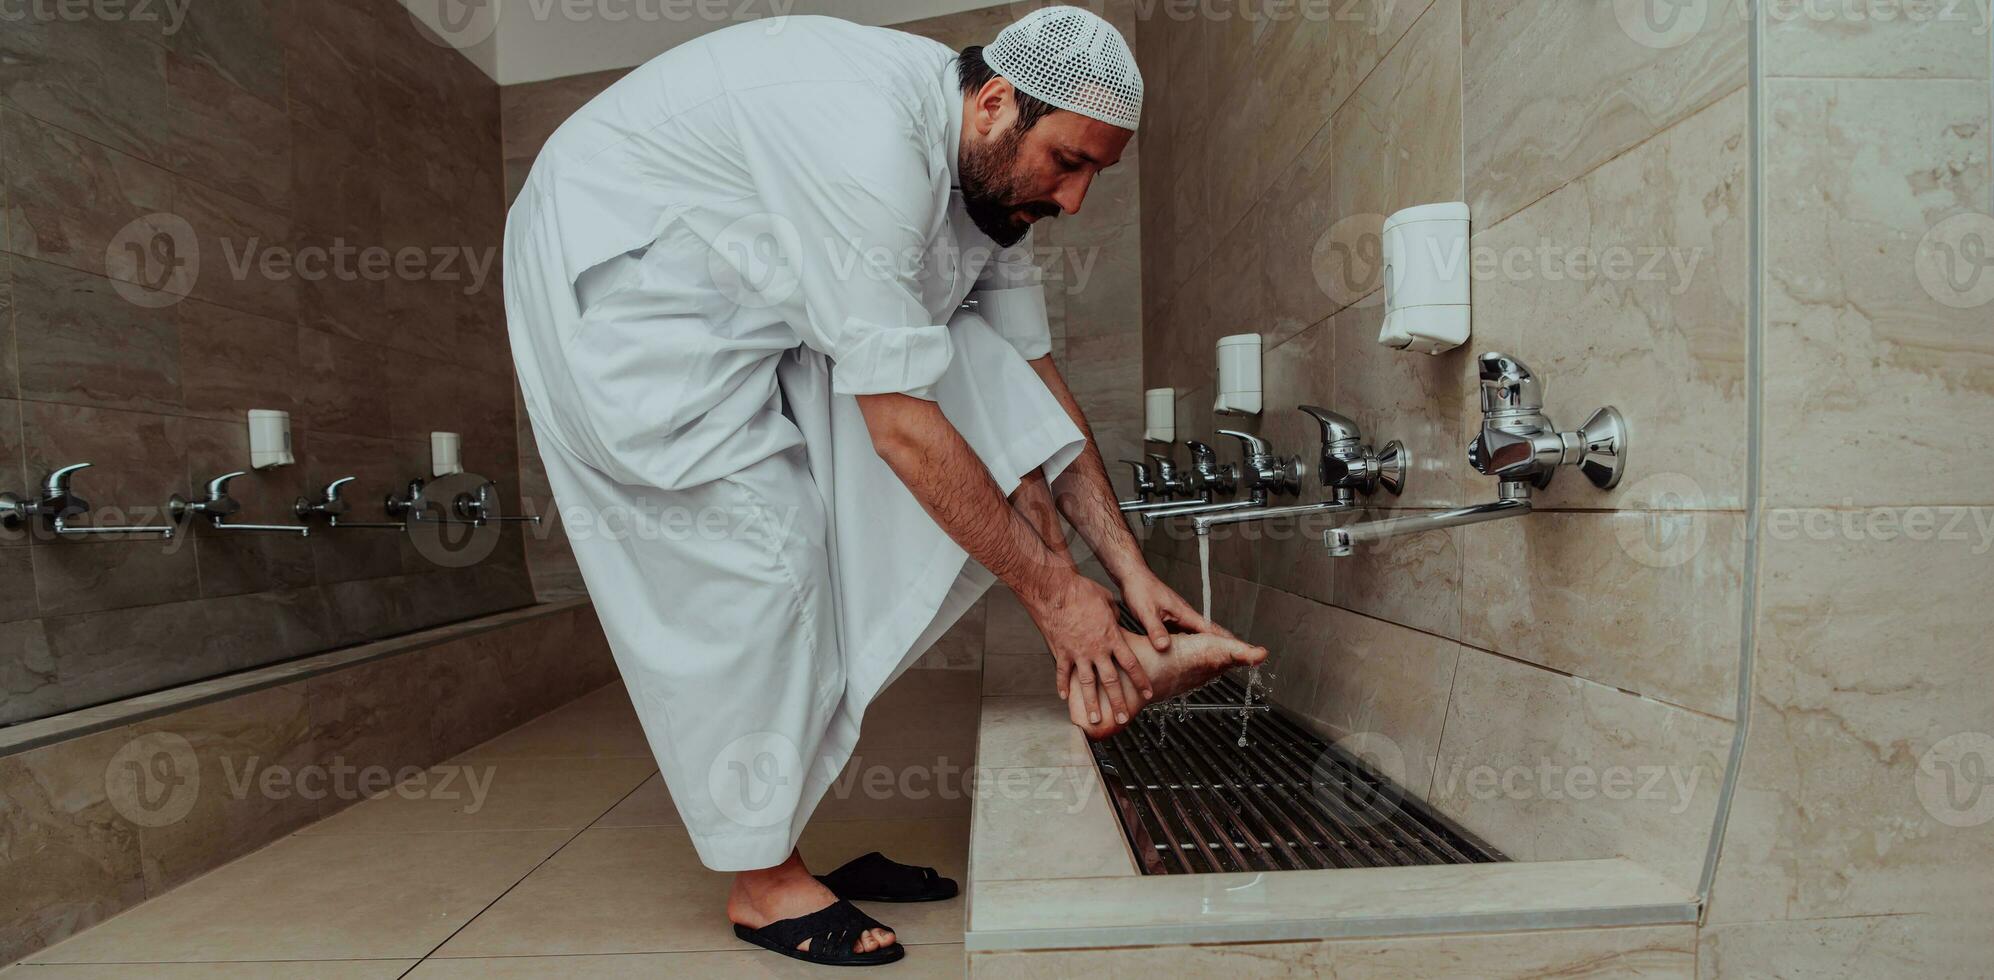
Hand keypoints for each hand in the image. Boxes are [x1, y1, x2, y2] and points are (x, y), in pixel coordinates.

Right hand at [1022, 572, 1152, 724]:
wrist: (1056, 591)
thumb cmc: (1082, 591)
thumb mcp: (1107, 601)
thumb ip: (1114, 616)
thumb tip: (1116, 619)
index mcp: (1112, 638)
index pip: (1131, 664)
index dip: (1140, 680)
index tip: (1147, 693)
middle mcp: (1096, 650)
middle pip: (1110, 681)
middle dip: (1117, 702)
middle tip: (1122, 719)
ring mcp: (1078, 653)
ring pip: (1086, 684)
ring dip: (1091, 703)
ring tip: (1094, 718)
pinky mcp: (1061, 652)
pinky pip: (1062, 673)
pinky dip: (1062, 686)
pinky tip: (1065, 698)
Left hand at [1116, 569, 1234, 651]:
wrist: (1132, 576)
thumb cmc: (1140, 588)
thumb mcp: (1147, 612)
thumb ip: (1156, 630)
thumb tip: (1165, 647)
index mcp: (1184, 613)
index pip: (1210, 629)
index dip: (1225, 641)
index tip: (1239, 650)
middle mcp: (1184, 615)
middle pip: (1207, 634)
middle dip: (1221, 646)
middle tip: (1234, 661)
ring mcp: (1178, 617)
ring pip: (1195, 636)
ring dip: (1205, 647)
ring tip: (1215, 662)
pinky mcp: (1169, 620)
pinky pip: (1184, 635)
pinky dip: (1190, 645)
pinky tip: (1188, 654)